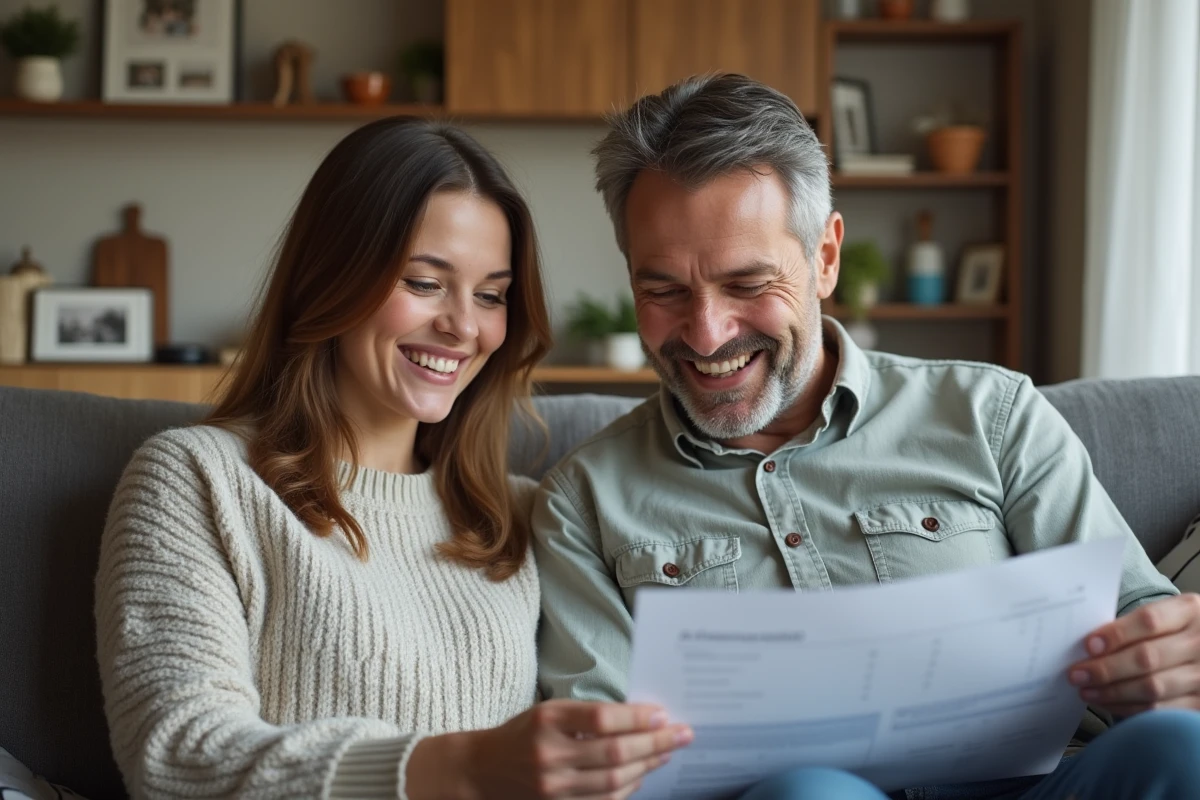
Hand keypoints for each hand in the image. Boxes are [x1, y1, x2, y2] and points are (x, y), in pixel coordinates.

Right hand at [408, 700, 692, 799]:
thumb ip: (586, 715)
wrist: (480, 772)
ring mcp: (553, 787)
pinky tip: (642, 774)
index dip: (636, 718)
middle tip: (682, 734)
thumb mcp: (548, 712)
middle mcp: (549, 755)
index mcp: (547, 721)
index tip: (662, 714)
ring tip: (667, 752)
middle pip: (614, 752)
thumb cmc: (521, 734)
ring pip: (613, 781)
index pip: (601, 719)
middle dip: (654, 743)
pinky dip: (628, 789)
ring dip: (647, 766)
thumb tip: (639, 718)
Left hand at [1069, 593, 1199, 716]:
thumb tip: (1090, 645)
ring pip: (1151, 687)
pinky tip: (1107, 703)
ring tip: (1086, 691)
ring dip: (1112, 691)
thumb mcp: (1168, 616)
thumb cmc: (1177, 632)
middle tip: (1076, 674)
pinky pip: (1159, 711)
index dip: (1116, 634)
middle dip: (1106, 668)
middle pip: (1147, 657)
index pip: (1149, 620)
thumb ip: (1135, 625)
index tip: (1089, 645)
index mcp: (1190, 611)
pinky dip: (1127, 708)